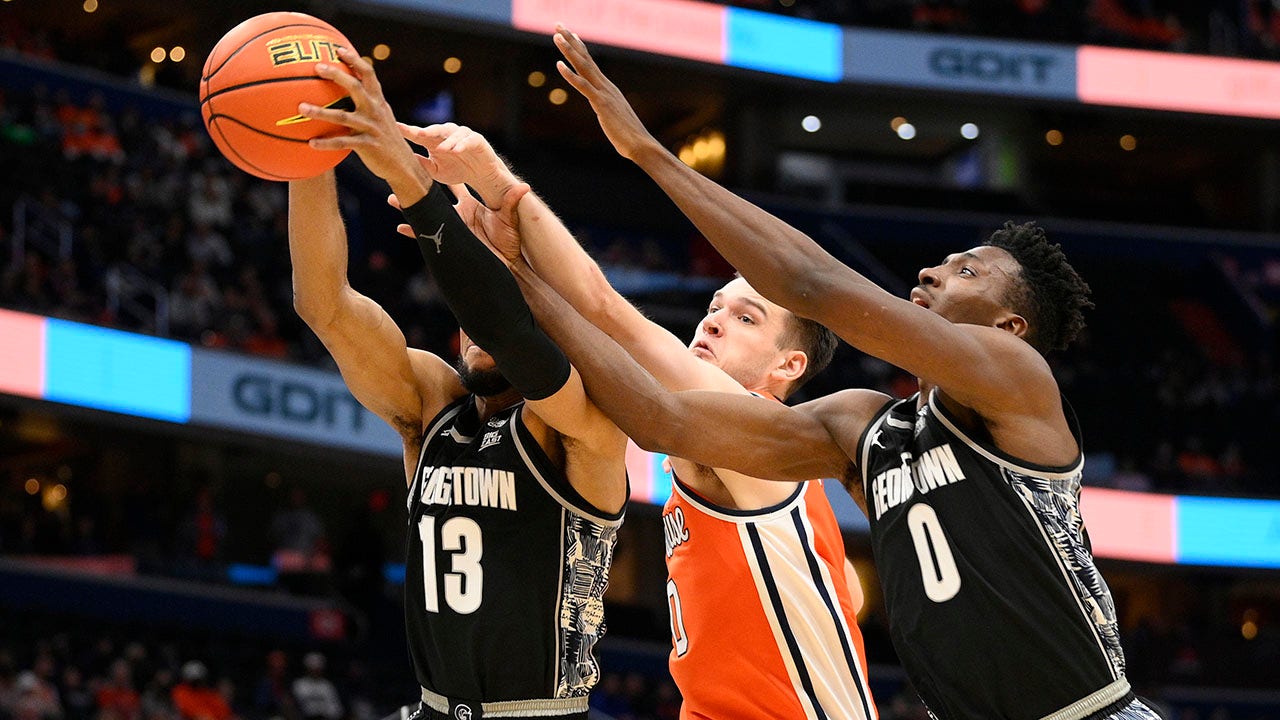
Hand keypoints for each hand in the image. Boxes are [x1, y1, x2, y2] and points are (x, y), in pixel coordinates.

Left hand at [299, 47, 429, 203]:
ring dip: (320, 112)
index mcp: (379, 102)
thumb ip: (367, 104)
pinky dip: (326, 143)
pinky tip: (311, 143)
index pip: (368, 74)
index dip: (354, 60)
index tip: (338, 49)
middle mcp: (375, 111)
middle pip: (355, 87)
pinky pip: (342, 143)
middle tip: (317, 67)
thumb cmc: (386, 141)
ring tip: (301, 108)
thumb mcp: (381, 118)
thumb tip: (347, 91)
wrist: (403, 167)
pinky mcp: (367, 146)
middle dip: (336, 75)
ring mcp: (371, 128)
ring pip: (343, 116)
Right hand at [389, 182, 528, 265]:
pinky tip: (401, 227)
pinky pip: (427, 237)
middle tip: (407, 173)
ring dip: (411, 207)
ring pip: (427, 214)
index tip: (435, 157)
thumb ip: (512, 202)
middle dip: (421, 186)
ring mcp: (451, 227)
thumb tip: (524, 186)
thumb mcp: (509, 220)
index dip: (446, 172)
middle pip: (436, 197)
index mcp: (470, 205)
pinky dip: (414, 232)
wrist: (505, 266)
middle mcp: (458, 214)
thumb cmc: (509, 243)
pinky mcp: (448, 242)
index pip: (456, 185)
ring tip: (394, 198)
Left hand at [399, 123, 519, 207]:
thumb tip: (404, 161)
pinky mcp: (477, 140)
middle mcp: (447, 135)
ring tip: (441, 149)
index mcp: (434, 141)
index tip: (395, 127)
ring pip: (453, 133)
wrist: (481, 176)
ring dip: (446, 140)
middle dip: (426, 131)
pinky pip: (469, 139)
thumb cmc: (457, 171)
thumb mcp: (436, 172)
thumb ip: (422, 165)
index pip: (418, 134)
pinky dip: (463, 144)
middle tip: (417, 134)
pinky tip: (457, 150)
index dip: (407, 130)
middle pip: (435, 130)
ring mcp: (462, 136)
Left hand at [553, 25, 659, 161]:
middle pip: (585, 58)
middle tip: (558, 24)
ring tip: (556, 36)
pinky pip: (583, 86)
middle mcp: (606, 86)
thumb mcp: (614, 118)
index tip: (571, 33)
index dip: (579, 47)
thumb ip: (608, 111)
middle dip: (571, 40)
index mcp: (608, 88)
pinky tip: (559, 65)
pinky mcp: (601, 104)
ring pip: (583, 67)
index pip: (591, 63)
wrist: (641, 145)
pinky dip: (570, 75)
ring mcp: (604, 93)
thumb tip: (606, 112)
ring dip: (569, 50)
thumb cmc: (628, 136)